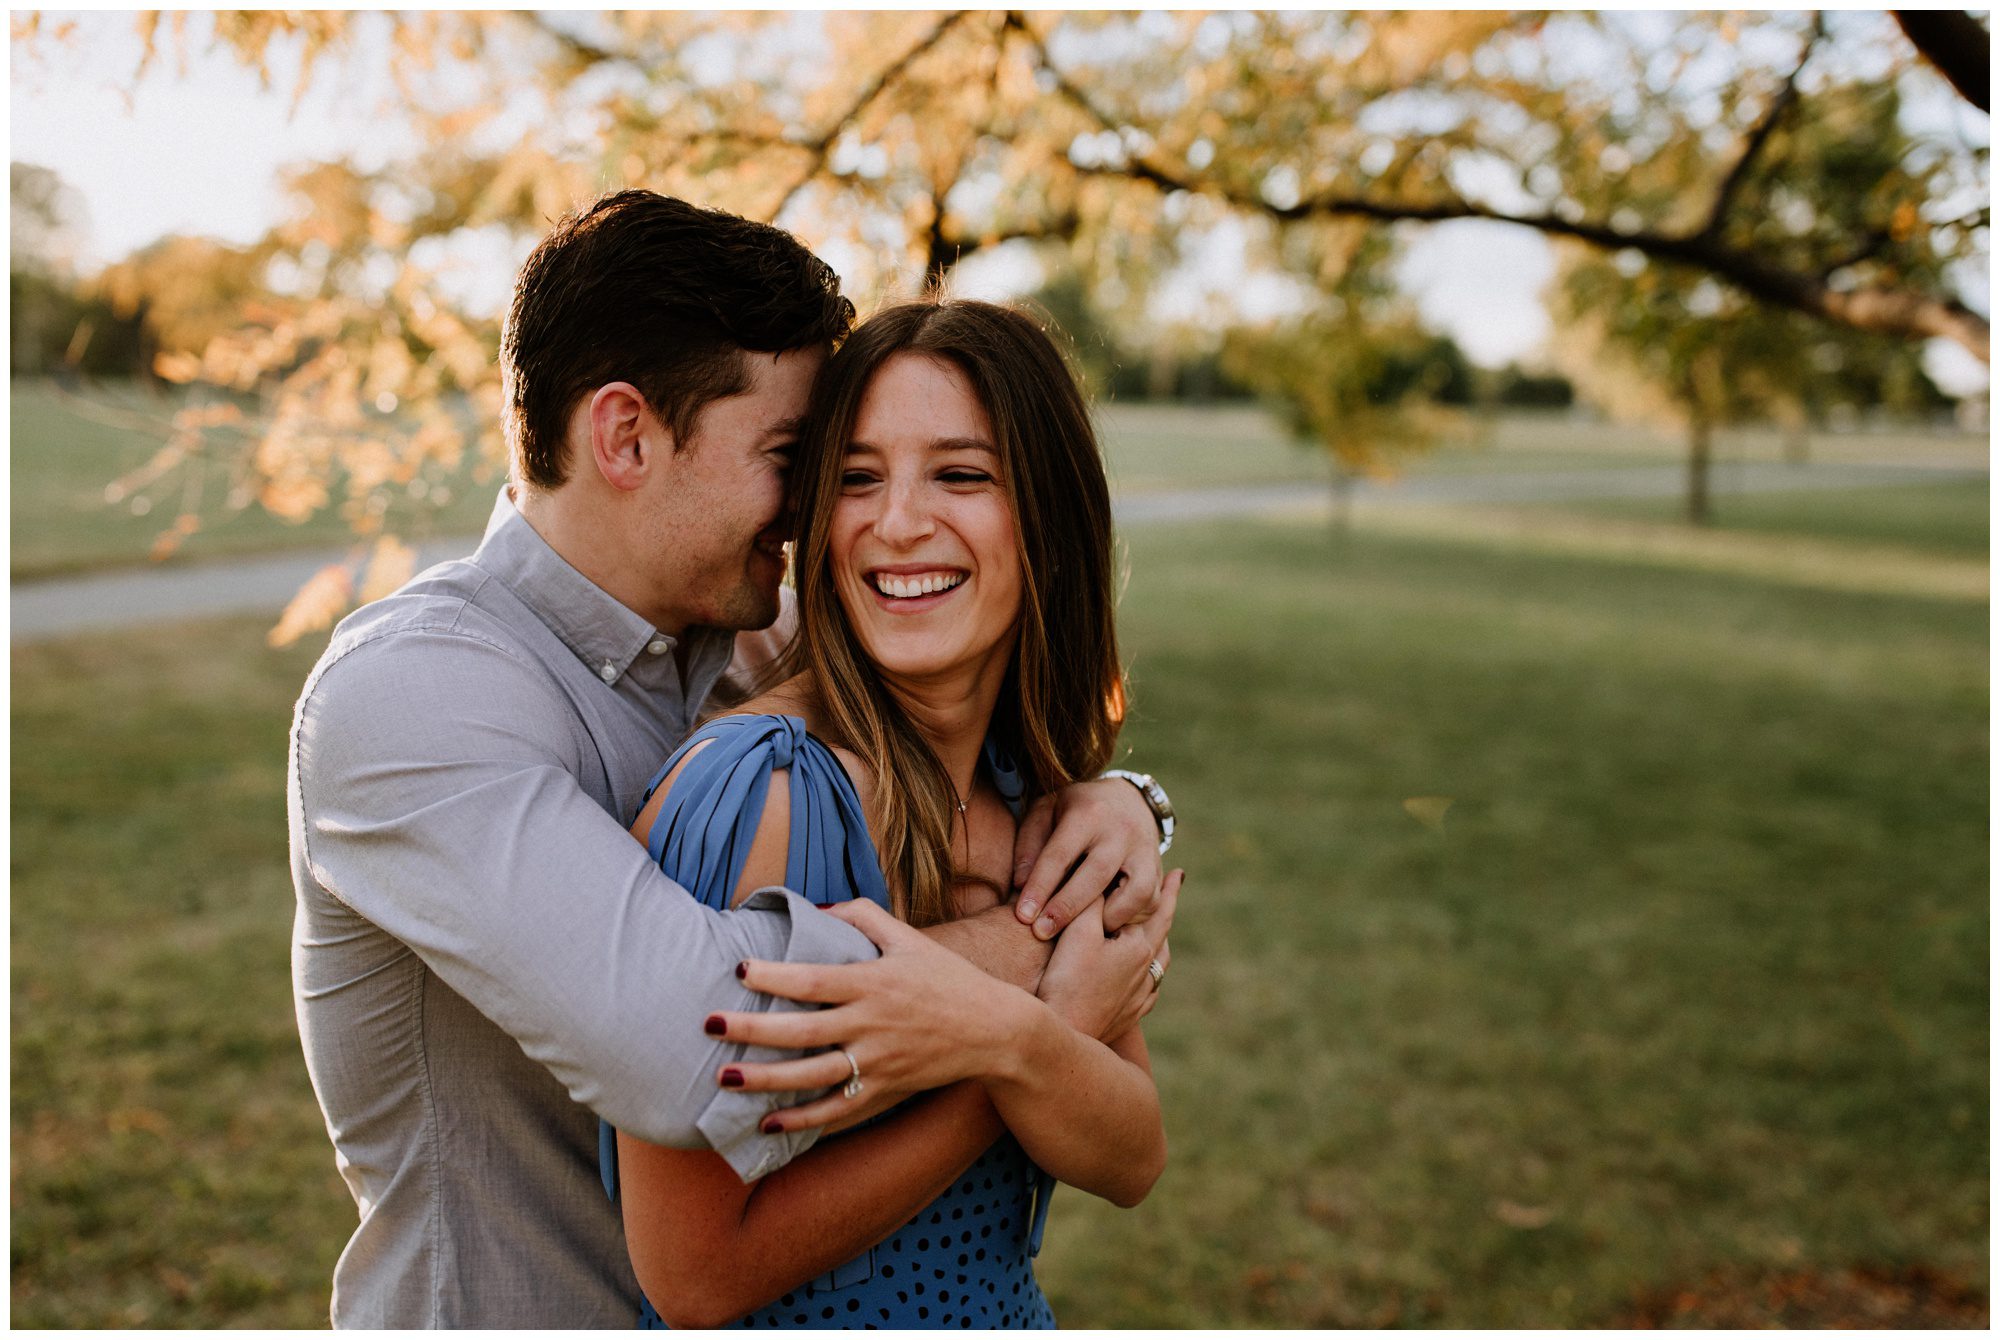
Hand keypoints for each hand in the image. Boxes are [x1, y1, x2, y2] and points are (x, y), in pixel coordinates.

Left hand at [701, 899, 1036, 1133]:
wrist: (995, 1030)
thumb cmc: (947, 978)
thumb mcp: (910, 938)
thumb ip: (863, 916)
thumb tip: (817, 908)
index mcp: (874, 982)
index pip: (814, 980)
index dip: (774, 975)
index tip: (739, 969)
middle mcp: (872, 1024)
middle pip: (802, 1031)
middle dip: (752, 1030)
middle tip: (710, 1024)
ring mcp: (878, 1063)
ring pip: (812, 1077)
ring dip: (766, 1080)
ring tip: (724, 1077)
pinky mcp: (885, 1091)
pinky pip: (837, 1111)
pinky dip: (801, 1121)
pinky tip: (766, 1123)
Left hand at [1011, 777, 1165, 939]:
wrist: (1127, 799)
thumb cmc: (1075, 811)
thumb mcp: (1046, 812)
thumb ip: (1029, 845)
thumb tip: (1019, 884)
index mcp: (1088, 813)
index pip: (1061, 854)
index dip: (1040, 887)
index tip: (1023, 916)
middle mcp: (1120, 830)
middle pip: (1097, 875)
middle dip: (1068, 908)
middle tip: (1042, 933)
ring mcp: (1145, 849)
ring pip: (1136, 892)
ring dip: (1109, 917)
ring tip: (1085, 929)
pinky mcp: (1158, 868)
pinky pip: (1152, 901)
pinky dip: (1132, 918)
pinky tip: (1108, 924)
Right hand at [1035, 869, 1179, 1041]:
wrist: (1064, 1033)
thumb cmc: (1068, 981)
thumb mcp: (1077, 932)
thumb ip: (1093, 902)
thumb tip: (1106, 879)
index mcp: (1140, 948)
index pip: (1156, 910)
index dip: (1167, 890)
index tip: (1178, 873)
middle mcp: (1147, 972)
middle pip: (1163, 934)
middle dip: (1167, 910)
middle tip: (1176, 888)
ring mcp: (1140, 997)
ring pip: (1160, 963)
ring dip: (1161, 941)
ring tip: (1161, 931)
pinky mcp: (1129, 1016)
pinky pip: (1149, 990)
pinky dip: (1151, 974)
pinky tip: (1146, 976)